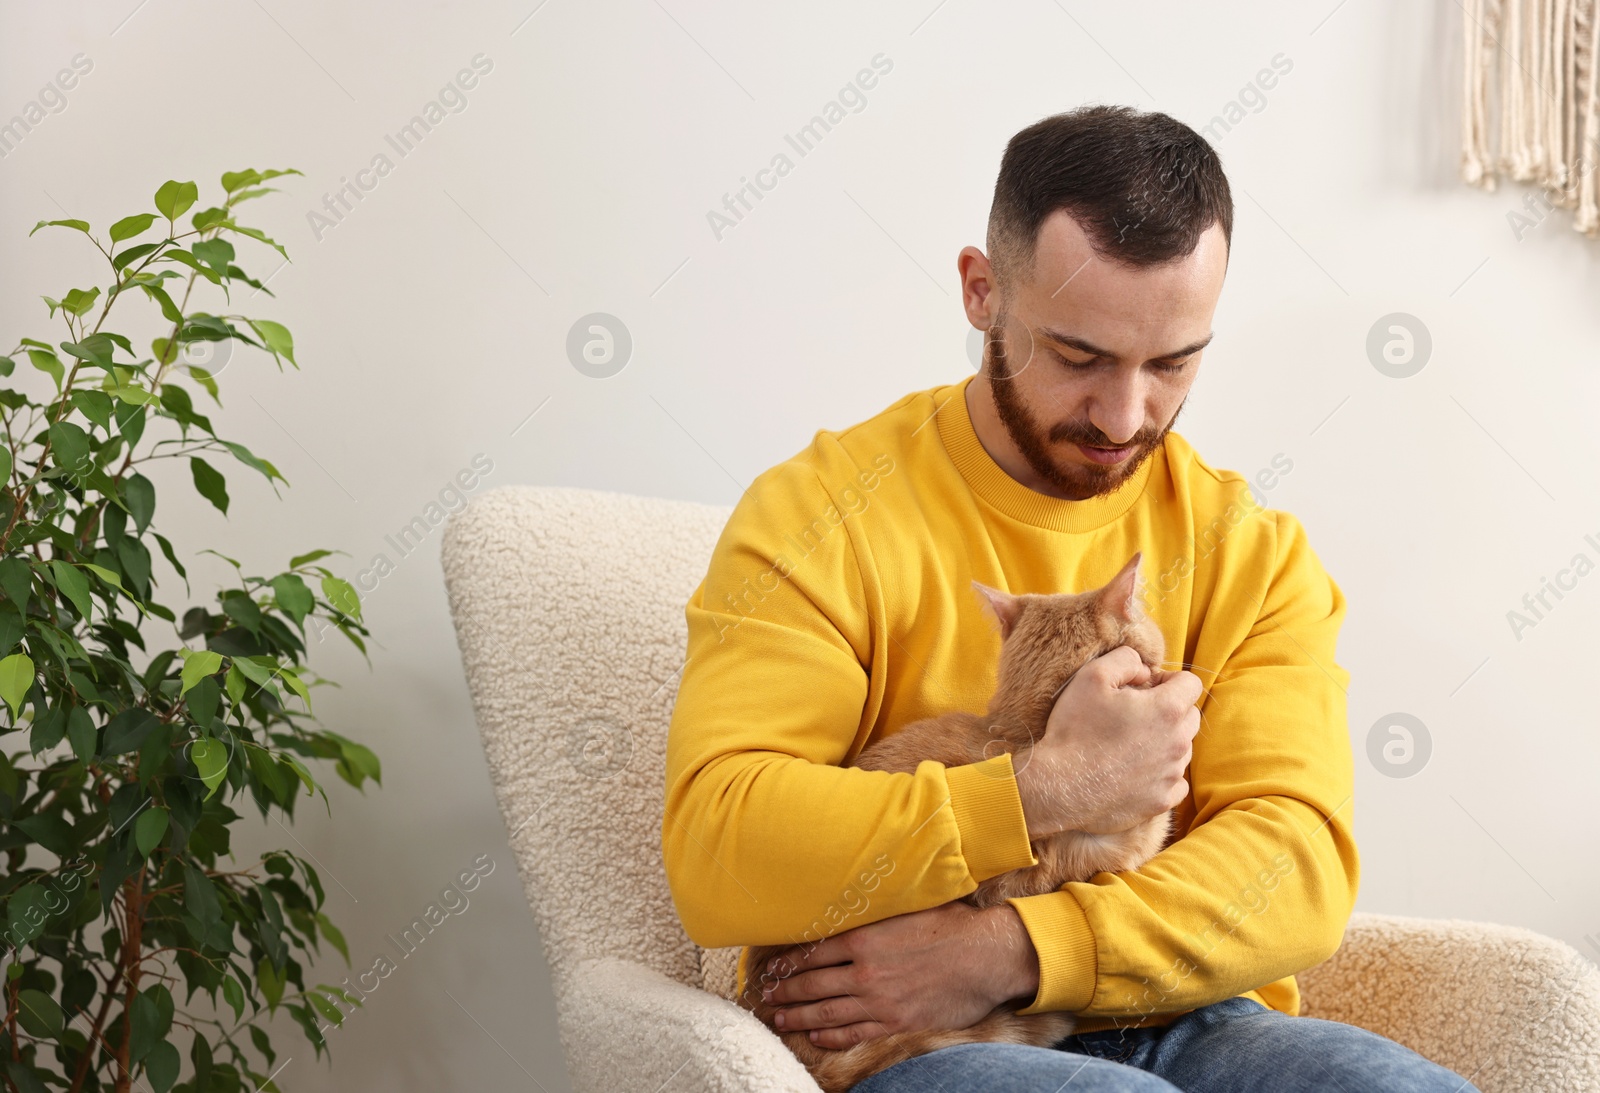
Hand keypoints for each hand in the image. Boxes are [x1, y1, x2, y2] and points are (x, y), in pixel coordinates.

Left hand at [758, 900, 1038, 1049]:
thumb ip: (876, 912)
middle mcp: (865, 971)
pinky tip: (817, 1037)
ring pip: (826, 1013)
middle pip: (812, 984)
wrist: (986, 957)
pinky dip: (831, 1037)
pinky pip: (855, 1033)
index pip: (813, 951)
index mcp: (865, 938)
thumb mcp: (907, 907)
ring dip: (798, 1018)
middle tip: (765, 997)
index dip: (788, 962)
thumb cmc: (951, 926)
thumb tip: (854, 899)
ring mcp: (879, 1001)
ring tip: (779, 1019)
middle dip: (785, 992)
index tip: (772, 969)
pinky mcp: (897, 1022)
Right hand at [1014, 645, 1199, 837]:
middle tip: (1135, 714)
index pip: (1190, 684)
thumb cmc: (1075, 729)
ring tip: (1130, 744)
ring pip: (1183, 749)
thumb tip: (1145, 670)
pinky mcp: (1161, 801)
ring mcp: (1171, 775)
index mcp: (1167, 709)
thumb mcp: (1092, 677)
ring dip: (1165, 741)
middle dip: (1170, 709)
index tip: (1144, 687)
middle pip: (1190, 716)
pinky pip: (1176, 782)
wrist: (1059, 787)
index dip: (1168, 679)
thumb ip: (1125, 660)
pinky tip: (1135, 771)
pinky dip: (1162, 774)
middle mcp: (1178, 743)